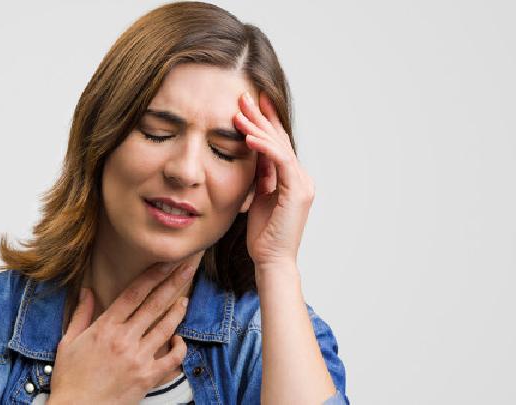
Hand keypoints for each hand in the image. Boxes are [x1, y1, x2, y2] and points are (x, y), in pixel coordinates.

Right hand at [48, 253, 202, 404]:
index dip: (153, 275)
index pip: (133, 294)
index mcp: (105, 328)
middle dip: (173, 282)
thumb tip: (87, 289)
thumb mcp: (68, 341)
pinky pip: (172, 360)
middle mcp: (124, 339)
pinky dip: (180, 348)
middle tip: (188, 267)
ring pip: (165, 328)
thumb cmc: (70, 378)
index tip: (166, 262)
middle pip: (154, 304)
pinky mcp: (148, 378)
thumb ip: (82, 313)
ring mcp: (138, 359)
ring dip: (178, 311)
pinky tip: (180, 339)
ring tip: (185, 299)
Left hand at [234, 92, 315, 268]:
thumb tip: (252, 154)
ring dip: (258, 128)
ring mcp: (302, 183)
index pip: (278, 144)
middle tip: (245, 97)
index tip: (251, 104)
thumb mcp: (259, 197)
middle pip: (280, 140)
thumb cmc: (263, 234)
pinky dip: (264, 148)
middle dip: (261, 117)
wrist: (271, 260)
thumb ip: (260, 175)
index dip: (265, 123)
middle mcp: (301, 177)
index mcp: (293, 179)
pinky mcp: (297, 190)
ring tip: (240, 113)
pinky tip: (248, 138)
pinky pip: (280, 161)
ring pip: (280, 147)